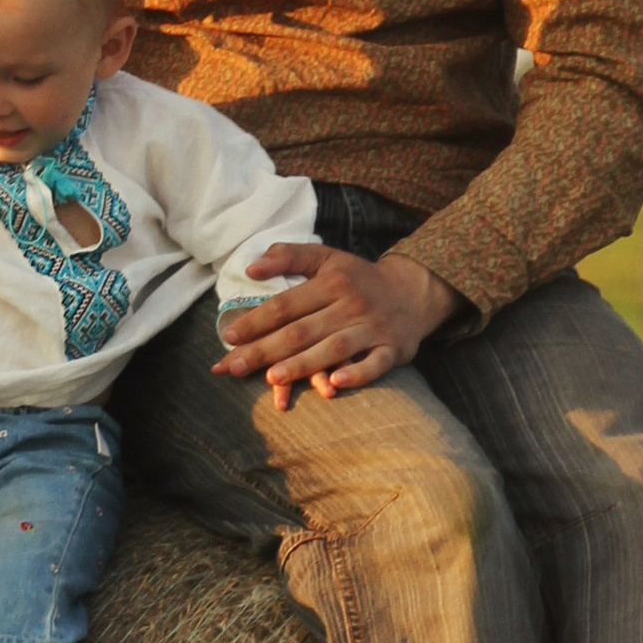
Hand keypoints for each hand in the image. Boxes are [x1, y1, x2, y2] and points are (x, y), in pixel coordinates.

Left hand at [212, 244, 459, 406]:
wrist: (414, 290)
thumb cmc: (358, 278)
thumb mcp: (326, 258)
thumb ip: (289, 257)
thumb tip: (251, 268)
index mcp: (332, 282)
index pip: (286, 304)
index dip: (256, 320)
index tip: (228, 337)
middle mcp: (351, 305)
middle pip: (302, 331)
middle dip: (265, 350)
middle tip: (232, 367)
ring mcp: (373, 329)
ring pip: (334, 349)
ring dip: (303, 364)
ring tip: (272, 377)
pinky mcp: (392, 350)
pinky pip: (375, 364)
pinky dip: (356, 375)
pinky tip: (334, 385)